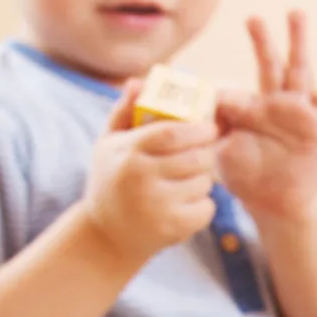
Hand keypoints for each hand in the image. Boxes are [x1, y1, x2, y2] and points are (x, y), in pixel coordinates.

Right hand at [82, 81, 218, 266]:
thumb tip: (138, 81)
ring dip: (204, 179)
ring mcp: (157, 205)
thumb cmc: (110, 182)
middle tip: (205, 152)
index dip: (198, 128)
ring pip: (203, 182)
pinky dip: (204, 205)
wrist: (106, 236)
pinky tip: (188, 203)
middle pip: (195, 157)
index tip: (210, 127)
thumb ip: (124, 111)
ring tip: (190, 180)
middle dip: (207, 153)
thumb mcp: (108, 145)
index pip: (172, 133)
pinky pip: (206, 208)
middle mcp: (141, 178)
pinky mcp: (171, 228)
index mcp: (129, 153)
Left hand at [215, 12, 316, 226]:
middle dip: (261, 42)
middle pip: (268, 66)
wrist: (279, 204)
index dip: (224, 94)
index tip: (212, 99)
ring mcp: (300, 111)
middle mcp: (275, 104)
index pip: (235, 92)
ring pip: (298, 69)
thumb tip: (202, 110)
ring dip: (297, 41)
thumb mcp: (223, 155)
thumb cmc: (249, 178)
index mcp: (250, 110)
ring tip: (295, 13)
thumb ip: (213, 132)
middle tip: (252, 18)